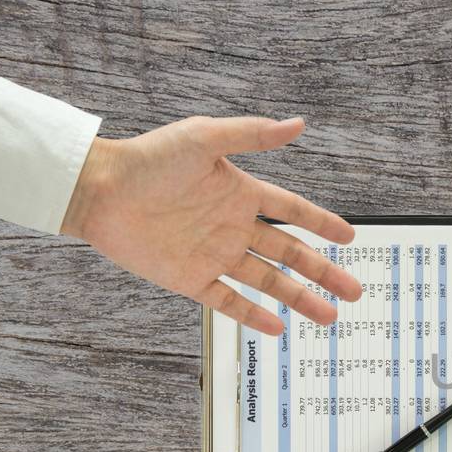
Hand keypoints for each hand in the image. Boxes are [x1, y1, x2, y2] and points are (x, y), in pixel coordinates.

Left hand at [62, 116, 361, 337]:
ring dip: (299, 298)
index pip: (293, 211)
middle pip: (290, 253)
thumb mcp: (204, 137)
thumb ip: (252, 135)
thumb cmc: (147, 158)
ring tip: (329, 316)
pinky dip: (253, 315)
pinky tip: (278, 328)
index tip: (349, 237)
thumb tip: (298, 124)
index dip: (322, 223)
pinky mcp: (190, 279)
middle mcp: (233, 226)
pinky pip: (228, 301)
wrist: (98, 190)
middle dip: (323, 272)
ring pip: (268, 281)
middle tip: (354, 290)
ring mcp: (214, 255)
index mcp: (241, 193)